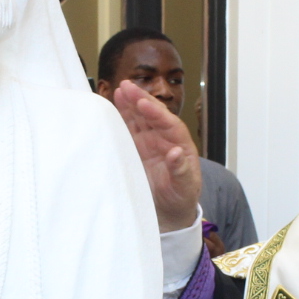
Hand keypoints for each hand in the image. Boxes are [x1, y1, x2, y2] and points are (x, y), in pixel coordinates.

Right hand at [110, 80, 201, 231]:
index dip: (156, 113)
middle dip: (140, 99)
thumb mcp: (185, 187)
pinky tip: (114, 105)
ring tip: (120, 90)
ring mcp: (150, 142)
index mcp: (180, 145)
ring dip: (130, 104)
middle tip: (127, 86)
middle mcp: (165, 139)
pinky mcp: (136, 148)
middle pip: (153, 115)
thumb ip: (182, 170)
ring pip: (140, 118)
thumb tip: (176, 153)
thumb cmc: (181, 198)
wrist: (169, 212)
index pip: (169, 124)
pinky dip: (122, 117)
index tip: (143, 103)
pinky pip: (129, 129)